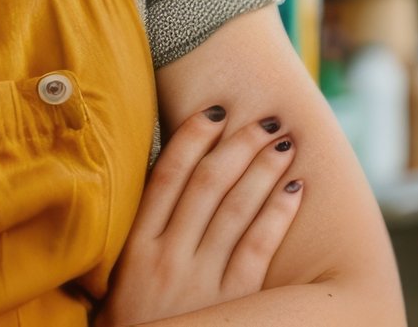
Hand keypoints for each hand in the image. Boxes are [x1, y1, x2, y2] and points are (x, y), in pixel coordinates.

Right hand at [94, 102, 305, 326]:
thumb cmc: (132, 321)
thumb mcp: (122, 275)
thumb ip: (146, 230)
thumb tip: (173, 174)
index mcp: (136, 246)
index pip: (167, 175)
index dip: (194, 137)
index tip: (216, 111)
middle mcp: (167, 257)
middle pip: (207, 184)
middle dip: (239, 145)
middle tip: (265, 120)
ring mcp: (201, 281)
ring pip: (236, 210)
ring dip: (263, 170)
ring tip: (285, 143)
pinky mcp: (233, 304)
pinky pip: (259, 249)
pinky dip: (278, 215)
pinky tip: (295, 190)